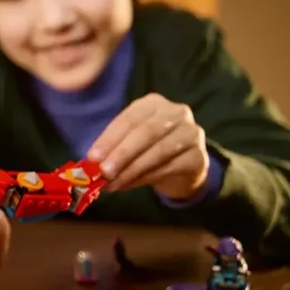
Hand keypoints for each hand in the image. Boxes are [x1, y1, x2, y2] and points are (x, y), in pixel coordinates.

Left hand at [87, 94, 208, 200]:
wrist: (184, 167)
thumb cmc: (149, 149)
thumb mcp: (130, 142)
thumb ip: (113, 147)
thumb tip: (91, 163)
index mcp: (153, 103)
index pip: (129, 118)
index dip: (109, 138)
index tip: (92, 156)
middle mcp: (176, 112)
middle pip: (146, 132)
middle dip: (121, 153)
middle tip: (103, 171)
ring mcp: (191, 133)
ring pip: (158, 151)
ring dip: (131, 170)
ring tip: (112, 183)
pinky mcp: (198, 156)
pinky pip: (168, 168)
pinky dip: (144, 178)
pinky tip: (128, 185)